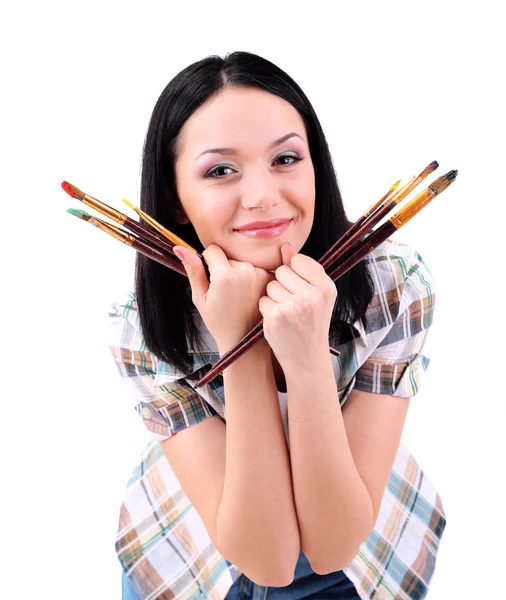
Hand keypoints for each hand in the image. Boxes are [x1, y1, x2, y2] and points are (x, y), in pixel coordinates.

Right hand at [173, 244, 274, 350]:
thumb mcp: (200, 298)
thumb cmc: (220, 323)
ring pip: (243, 262)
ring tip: (238, 295)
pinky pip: (256, 268)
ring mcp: (261, 274)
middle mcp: (245, 270)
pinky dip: (252, 277)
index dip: (208, 262)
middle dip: (224, 268)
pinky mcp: (270, 278)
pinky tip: (250, 294)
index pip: (213, 250)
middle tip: (226, 292)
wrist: (245, 340)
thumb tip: (180, 248)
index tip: (211, 278)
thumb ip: (193, 270)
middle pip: (229, 256)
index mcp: (225, 275)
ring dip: (239, 273)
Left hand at [258, 242, 336, 371]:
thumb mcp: (315, 295)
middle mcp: (312, 296)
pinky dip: (266, 310)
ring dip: (273, 297)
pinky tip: (278, 322)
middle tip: (293, 305)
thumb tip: (285, 245)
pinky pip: (262, 300)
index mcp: (326, 287)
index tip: (301, 289)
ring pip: (270, 286)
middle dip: (282, 285)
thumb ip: (301, 269)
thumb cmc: (311, 323)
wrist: (307, 358)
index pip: (298, 261)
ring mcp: (293, 307)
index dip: (294, 273)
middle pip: (281, 271)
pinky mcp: (275, 317)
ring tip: (286, 313)